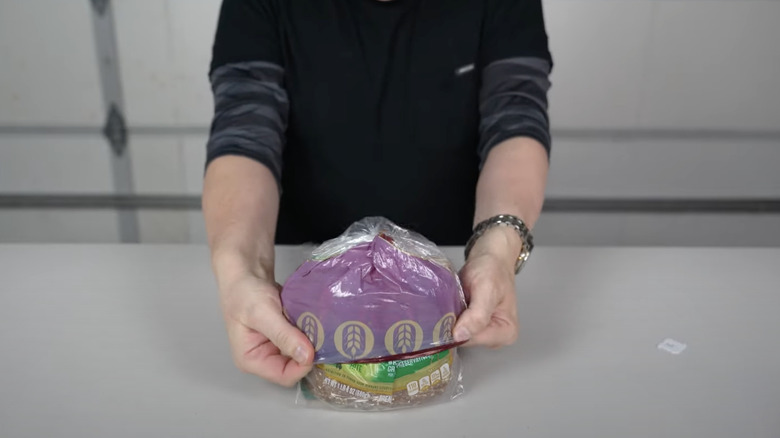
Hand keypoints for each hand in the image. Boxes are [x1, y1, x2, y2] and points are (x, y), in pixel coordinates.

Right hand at [219, 273, 313, 385]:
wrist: (245, 269)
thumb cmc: (244, 291)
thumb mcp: (263, 314)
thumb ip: (284, 336)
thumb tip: (307, 357)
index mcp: (251, 360)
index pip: (284, 376)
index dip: (302, 365)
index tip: (316, 346)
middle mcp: (263, 357)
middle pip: (294, 366)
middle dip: (309, 352)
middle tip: (323, 335)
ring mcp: (274, 345)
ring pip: (301, 351)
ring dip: (311, 340)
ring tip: (322, 326)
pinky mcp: (284, 333)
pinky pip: (301, 338)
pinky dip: (309, 330)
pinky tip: (316, 320)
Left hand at [453, 227, 520, 347]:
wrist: (491, 255)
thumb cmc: (492, 268)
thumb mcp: (486, 289)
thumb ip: (477, 315)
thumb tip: (460, 336)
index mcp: (506, 332)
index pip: (473, 340)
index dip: (457, 328)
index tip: (449, 311)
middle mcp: (496, 337)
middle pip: (466, 339)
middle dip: (454, 324)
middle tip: (451, 303)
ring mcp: (484, 331)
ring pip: (458, 333)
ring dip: (450, 319)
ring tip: (452, 302)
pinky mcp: (474, 324)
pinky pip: (456, 326)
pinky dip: (450, 316)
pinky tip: (450, 304)